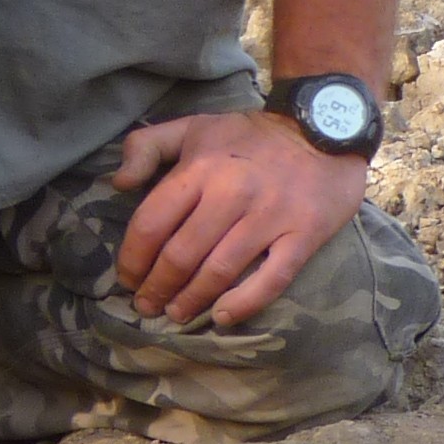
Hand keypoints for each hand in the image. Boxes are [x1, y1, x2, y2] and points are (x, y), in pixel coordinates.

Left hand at [111, 111, 365, 327]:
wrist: (325, 127)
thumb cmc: (251, 134)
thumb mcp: (194, 126)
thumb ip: (147, 145)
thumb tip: (118, 182)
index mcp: (200, 168)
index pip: (153, 223)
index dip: (133, 258)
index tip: (127, 277)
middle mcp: (231, 194)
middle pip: (181, 254)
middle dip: (157, 286)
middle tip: (146, 305)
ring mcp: (269, 217)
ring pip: (219, 271)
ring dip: (192, 299)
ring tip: (175, 313)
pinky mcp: (303, 235)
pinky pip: (270, 279)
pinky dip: (244, 303)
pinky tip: (223, 316)